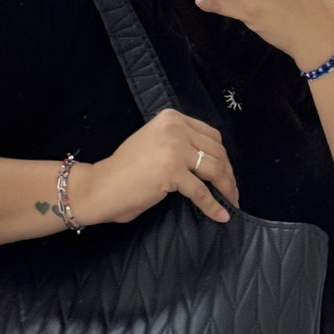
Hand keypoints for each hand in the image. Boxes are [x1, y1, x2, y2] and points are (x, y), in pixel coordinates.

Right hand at [67, 109, 238, 225]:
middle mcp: (174, 128)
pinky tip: (221, 215)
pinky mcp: (172, 172)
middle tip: (232, 192)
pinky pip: (201, 192)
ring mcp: (173, 149)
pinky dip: (213, 206)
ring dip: (226, 189)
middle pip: (217, 152)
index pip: (212, 136)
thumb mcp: (156, 144)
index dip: (223, 158)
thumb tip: (213, 162)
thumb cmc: (126, 170)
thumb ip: (181, 144)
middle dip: (228, 175)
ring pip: (214, 170)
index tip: (227, 174)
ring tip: (230, 202)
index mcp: (172, 118)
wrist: (101, 185)